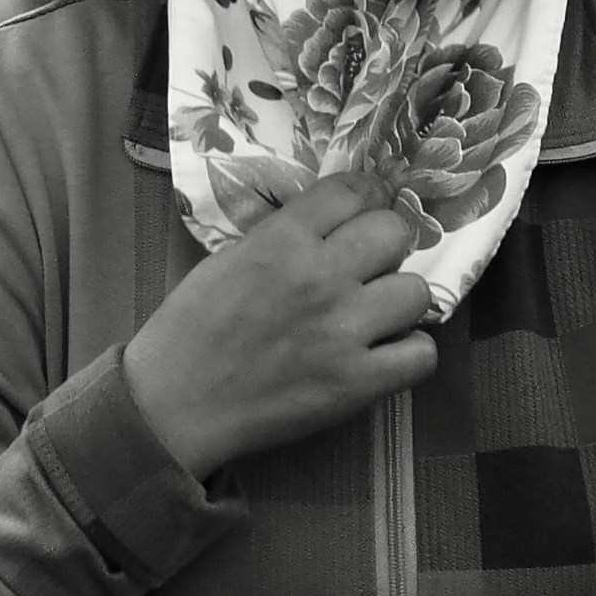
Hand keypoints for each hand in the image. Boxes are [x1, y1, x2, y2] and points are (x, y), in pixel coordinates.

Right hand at [121, 173, 433, 479]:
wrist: (175, 404)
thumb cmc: (190, 329)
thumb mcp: (228, 259)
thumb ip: (282, 238)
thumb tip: (330, 227)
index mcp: (282, 240)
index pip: (353, 191)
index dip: (367, 197)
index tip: (366, 211)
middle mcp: (320, 277)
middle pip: (395, 231)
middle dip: (386, 245)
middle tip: (370, 266)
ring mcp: (343, 331)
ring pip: (416, 291)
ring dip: (399, 301)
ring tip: (377, 315)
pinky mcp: (356, 383)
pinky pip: (421, 354)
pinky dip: (409, 353)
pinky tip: (386, 354)